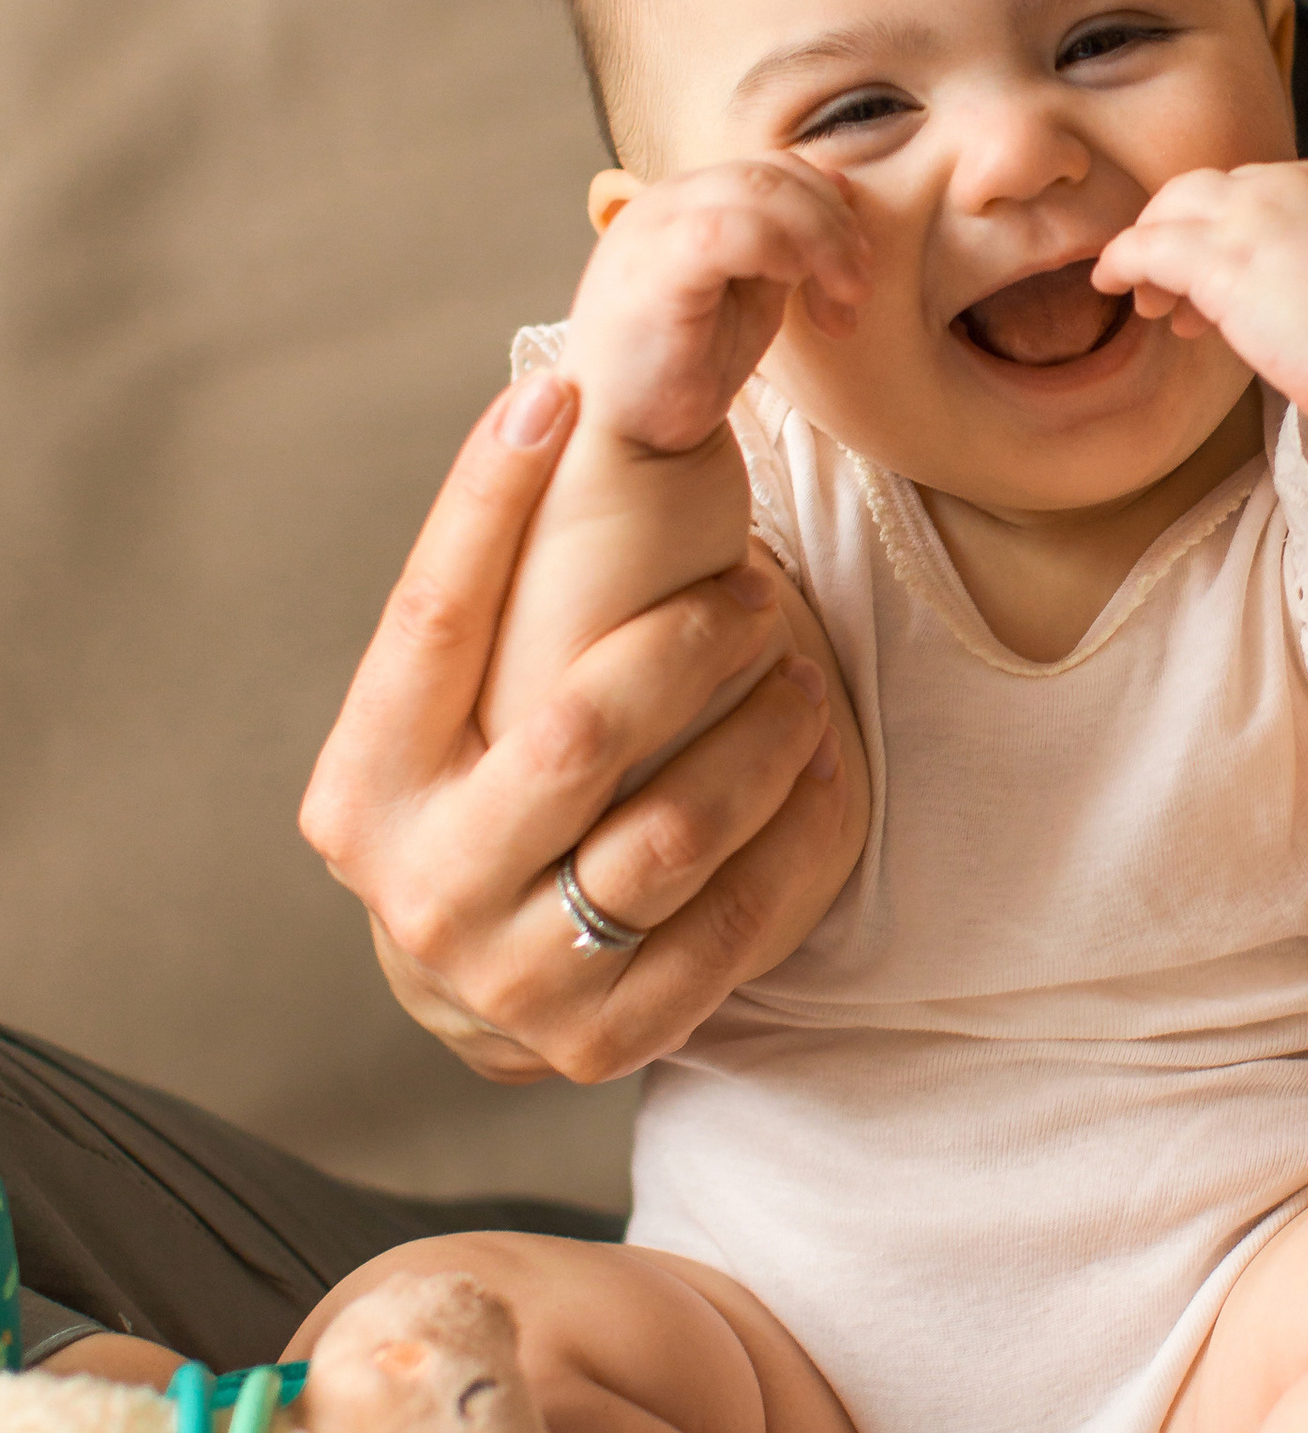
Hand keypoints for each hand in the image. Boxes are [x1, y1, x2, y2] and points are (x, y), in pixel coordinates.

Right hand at [300, 371, 850, 1083]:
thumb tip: (552, 394)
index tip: (556, 397)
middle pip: (581, 730)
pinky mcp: (605, 1038)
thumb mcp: (447, 719)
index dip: (485, 499)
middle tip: (758, 594)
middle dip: (692, 640)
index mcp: (362, 790)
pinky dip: (797, 831)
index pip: (428, 619)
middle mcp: (420, 888)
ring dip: (766, 734)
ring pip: (676, 830)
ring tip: (805, 680)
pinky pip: (738, 917)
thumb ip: (485, 605)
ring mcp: (511, 978)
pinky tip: (819, 770)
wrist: (486, 989)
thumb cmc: (484, 796)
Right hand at [568, 161, 866, 455]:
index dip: (831, 209)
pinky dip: (778, 250)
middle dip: (836, 226)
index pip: (776, 170)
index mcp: (690, 201)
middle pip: (774, 174)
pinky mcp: (651, 269)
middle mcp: (666, 201)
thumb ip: (787, 244)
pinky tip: (794, 287)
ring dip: (821, 239)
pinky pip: (726, 231)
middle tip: (858, 288)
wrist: (627, 434)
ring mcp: (653, 229)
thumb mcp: (752, 291)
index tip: (856, 271)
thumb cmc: (689, 366)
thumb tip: (841, 195)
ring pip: (758, 190)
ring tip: (841, 299)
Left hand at [1092, 161, 1307, 419]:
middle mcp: (1305, 185)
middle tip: (1189, 291)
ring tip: (1150, 298)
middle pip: (1227, 189)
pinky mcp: (1221, 261)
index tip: (1253, 279)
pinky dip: (1123, 258)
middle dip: (1203, 233)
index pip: (1284, 194)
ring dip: (1161, 245)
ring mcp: (1260, 217)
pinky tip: (1112, 282)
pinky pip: (1149, 245)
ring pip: (1181, 206)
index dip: (1256, 234)